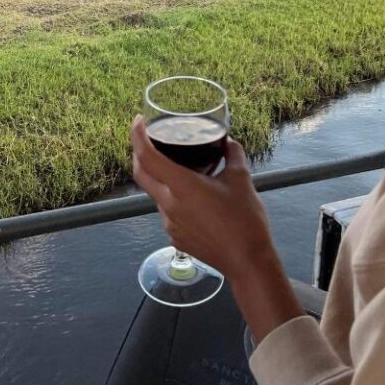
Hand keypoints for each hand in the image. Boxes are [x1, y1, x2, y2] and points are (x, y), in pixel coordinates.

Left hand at [130, 115, 274, 281]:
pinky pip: (167, 212)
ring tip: (182, 169)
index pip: (148, 157)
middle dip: (139, 154)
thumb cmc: (245, 219)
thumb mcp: (241, 179)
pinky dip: (174, 199)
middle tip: (148, 139)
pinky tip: (194, 198)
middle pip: (142, 174)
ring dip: (161, 178)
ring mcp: (170, 224)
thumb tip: (228, 142)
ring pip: (156, 193)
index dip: (137, 136)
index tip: (138, 122)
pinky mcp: (175, 237)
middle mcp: (169, 205)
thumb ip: (232, 154)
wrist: (247, 262)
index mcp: (182, 187)